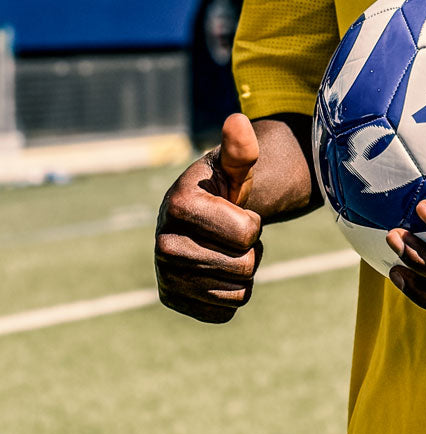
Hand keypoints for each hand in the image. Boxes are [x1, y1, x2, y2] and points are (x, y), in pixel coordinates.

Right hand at [155, 113, 262, 322]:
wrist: (206, 217)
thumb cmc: (226, 189)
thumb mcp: (237, 168)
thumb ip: (241, 149)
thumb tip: (238, 122)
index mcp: (178, 205)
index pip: (247, 234)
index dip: (253, 224)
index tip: (237, 211)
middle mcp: (163, 242)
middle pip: (243, 267)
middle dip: (250, 251)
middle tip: (231, 234)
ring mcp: (165, 275)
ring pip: (237, 291)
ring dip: (242, 272)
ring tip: (224, 250)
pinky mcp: (172, 300)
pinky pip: (225, 311)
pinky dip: (230, 294)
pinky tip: (217, 271)